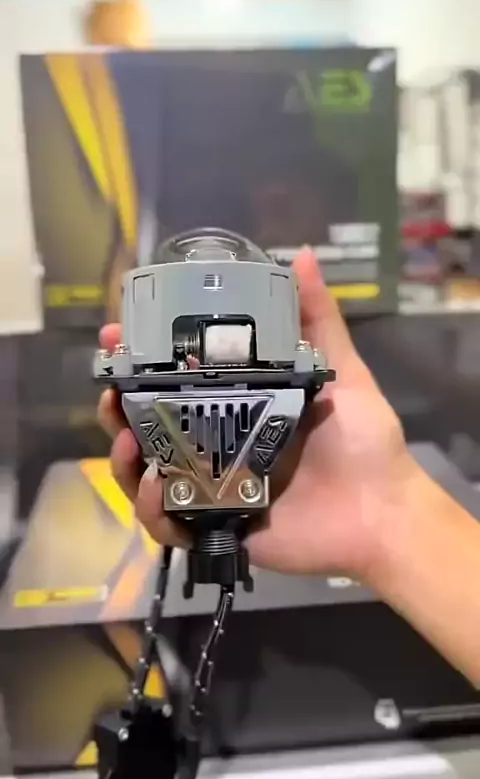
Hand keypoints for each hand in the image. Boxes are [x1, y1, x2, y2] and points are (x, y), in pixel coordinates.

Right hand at [98, 248, 415, 584]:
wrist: (382, 514)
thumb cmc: (363, 443)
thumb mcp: (342, 373)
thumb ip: (319, 321)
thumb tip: (302, 254)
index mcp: (238, 405)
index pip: (174, 380)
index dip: (141, 360)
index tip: (119, 336)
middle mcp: (217, 442)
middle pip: (149, 425)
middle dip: (117, 408)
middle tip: (109, 389)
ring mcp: (213, 486)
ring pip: (147, 472)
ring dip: (124, 458)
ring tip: (127, 442)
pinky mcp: (216, 524)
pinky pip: (168, 521)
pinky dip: (152, 509)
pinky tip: (155, 487)